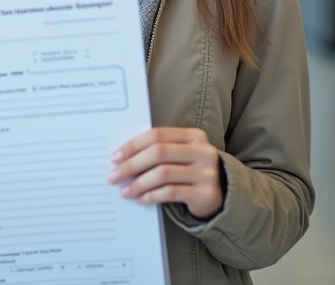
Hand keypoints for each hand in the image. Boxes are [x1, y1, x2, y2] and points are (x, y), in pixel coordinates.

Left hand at [107, 127, 223, 219]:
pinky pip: (172, 193)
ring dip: (139, 183)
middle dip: (131, 165)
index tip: (114, 157)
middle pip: (159, 153)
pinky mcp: (206, 193)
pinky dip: (152, 196)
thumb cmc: (190, 171)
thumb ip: (158, 151)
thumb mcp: (179, 155)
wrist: (221, 194)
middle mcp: (203, 151)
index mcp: (194, 136)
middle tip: (113, 176)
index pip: (157, 135)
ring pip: (163, 174)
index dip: (133, 145)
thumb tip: (121, 158)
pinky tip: (141, 199)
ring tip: (125, 191)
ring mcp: (207, 172)